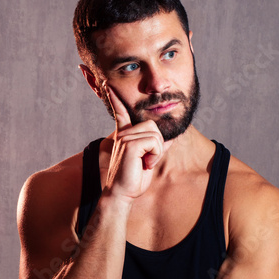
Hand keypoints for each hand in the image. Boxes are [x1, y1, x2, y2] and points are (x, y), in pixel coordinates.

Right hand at [105, 86, 171, 201]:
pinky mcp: (129, 145)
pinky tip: (144, 164)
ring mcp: (124, 138)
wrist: (121, 194)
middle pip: (153, 126)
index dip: (115, 98)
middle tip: (146, 161)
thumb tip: (171, 138)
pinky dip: (154, 155)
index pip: (120, 112)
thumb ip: (157, 146)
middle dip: (157, 145)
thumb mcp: (149, 159)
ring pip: (155, 134)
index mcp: (124, 135)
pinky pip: (154, 142)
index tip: (107, 84)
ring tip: (144, 163)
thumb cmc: (133, 179)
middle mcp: (122, 134)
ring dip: (156, 152)